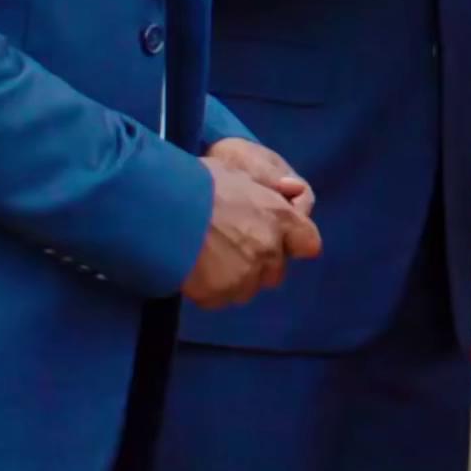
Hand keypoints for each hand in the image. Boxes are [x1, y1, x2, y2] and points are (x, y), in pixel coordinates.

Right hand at [183, 150, 316, 308]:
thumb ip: (266, 190)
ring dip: (235, 278)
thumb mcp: (239, 172)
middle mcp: (269, 252)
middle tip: (230, 247)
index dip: (294, 242)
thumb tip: (289, 190)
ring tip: (207, 259)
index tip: (277, 240)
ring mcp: (245, 277)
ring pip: (248, 288)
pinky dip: (210, 289)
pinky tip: (192, 270)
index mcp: (280, 219)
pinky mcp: (219, 295)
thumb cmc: (198, 182)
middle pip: (276, 271)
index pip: (310, 243)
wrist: (160, 209)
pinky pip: (220, 298)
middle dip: (260, 264)